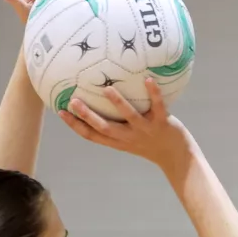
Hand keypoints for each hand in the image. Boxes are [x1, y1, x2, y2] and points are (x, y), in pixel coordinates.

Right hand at [60, 78, 190, 167]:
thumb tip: (102, 96)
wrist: (177, 157)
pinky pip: (158, 106)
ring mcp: (146, 131)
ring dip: (118, 104)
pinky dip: (154, 93)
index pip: (92, 136)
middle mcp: (129, 138)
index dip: (75, 125)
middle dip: (88, 116)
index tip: (60, 112)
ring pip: (129, 117)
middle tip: (73, 101)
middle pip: (105, 128)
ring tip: (107, 89)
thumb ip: (117, 124)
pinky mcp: (163, 124)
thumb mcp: (130, 138)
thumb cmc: (151, 143)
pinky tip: (149, 79)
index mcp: (118, 142)